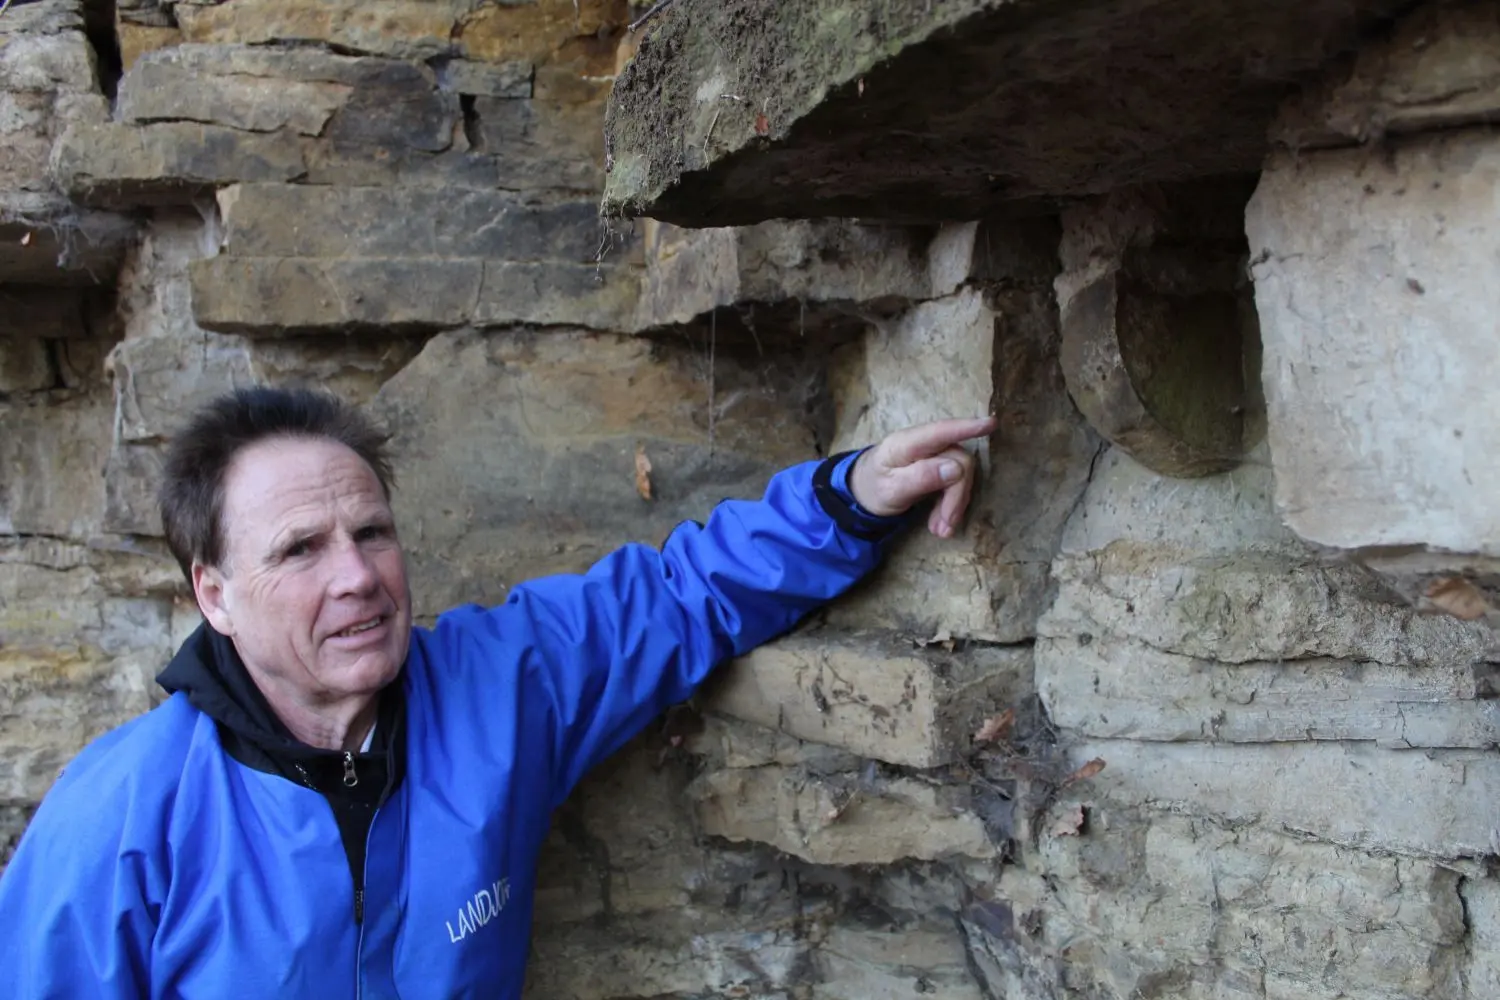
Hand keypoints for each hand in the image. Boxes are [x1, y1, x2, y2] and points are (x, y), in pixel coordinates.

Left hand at [847, 416, 996, 537]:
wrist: (863, 494)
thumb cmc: (873, 488)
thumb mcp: (891, 489)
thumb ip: (921, 477)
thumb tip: (956, 468)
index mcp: (906, 444)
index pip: (941, 432)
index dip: (967, 427)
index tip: (991, 424)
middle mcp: (923, 444)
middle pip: (958, 461)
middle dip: (956, 497)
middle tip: (945, 528)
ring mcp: (933, 454)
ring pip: (960, 475)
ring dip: (954, 506)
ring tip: (940, 531)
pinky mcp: (938, 467)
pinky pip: (954, 483)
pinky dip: (950, 506)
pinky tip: (940, 525)